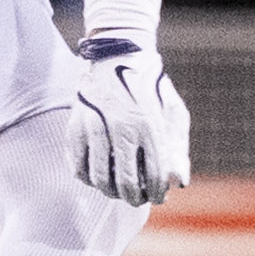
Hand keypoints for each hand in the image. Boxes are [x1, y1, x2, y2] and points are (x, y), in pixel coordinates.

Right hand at [68, 35, 190, 205]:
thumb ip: (178, 147)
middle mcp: (121, 129)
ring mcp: (95, 129)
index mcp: (149, 127)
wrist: (116, 56)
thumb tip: (179, 182)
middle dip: (134, 199)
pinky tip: (99, 176)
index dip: (157, 193)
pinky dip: (88, 179)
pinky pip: (78, 168)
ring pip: (99, 180)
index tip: (159, 197)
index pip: (154, 176)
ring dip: (110, 192)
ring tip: (118, 191)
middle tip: (137, 199)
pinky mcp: (75, 128)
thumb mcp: (173, 111)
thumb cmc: (150, 88)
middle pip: (125, 184)